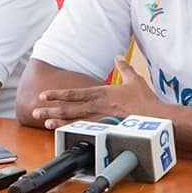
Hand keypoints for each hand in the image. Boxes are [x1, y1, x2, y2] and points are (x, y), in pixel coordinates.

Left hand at [31, 57, 164, 129]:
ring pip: (74, 121)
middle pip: (69, 108)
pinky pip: (86, 132)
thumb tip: (119, 56)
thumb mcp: (134, 79)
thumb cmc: (145, 100)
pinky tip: (64, 136)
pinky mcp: (106, 130)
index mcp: (101, 93)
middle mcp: (97, 106)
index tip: (44, 95)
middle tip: (36, 111)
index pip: (74, 93)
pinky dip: (73, 133)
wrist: (155, 117)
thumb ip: (124, 67)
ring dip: (58, 122)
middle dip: (51, 109)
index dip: (58, 94)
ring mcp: (100, 119)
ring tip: (45, 123)